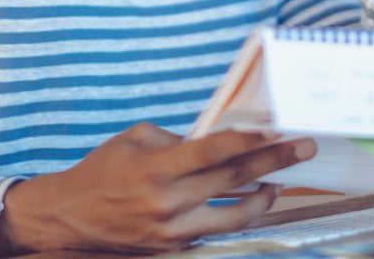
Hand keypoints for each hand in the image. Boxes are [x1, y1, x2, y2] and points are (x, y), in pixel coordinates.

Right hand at [0, 123, 316, 254]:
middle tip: (304, 148)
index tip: (279, 127)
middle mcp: (169, 201)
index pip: (215, 151)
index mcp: (158, 166)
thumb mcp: (136, 139)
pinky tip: (250, 203)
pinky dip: (238, 216)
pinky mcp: (174, 247)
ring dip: (265, 197)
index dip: (250, 139)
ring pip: (236, 215)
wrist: (69, 218)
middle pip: (236, 180)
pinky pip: (216, 231)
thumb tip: (219, 140)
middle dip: (275, 161)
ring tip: (280, 182)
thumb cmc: (103, 169)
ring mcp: (173, 230)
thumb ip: (179, 139)